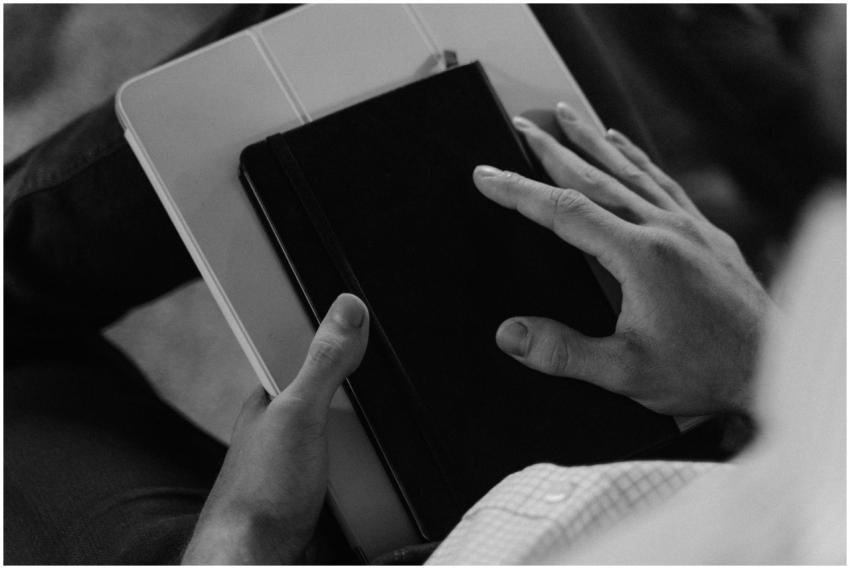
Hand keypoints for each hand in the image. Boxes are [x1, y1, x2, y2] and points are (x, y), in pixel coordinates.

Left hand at [182, 294, 368, 563]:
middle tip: (368, 420)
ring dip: (370, 449)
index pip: (312, 354)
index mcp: (274, 398)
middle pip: (344, 398)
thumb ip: (323, 362)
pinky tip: (374, 484)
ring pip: (357, 439)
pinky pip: (364, 475)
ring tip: (368, 460)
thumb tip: (347, 310)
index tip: (369, 338)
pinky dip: (374, 479)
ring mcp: (310, 462)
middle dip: (363, 406)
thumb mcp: (298, 414)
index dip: (342, 343)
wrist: (258, 561)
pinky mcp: (328, 494)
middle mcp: (291, 428)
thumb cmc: (258, 495)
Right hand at [473, 103, 771, 415]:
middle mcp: (663, 229)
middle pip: (596, 176)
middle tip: (523, 125)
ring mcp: (687, 225)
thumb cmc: (705, 369)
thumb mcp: (625, 371)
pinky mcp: (704, 231)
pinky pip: (662, 181)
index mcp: (640, 255)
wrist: (774, 364)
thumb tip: (509, 334)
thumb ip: (563, 351)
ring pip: (630, 170)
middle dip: (552, 148)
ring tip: (568, 116)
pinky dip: (637, 157)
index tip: (488, 174)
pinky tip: (625, 145)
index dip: (519, 190)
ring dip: (593, 141)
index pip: (565, 211)